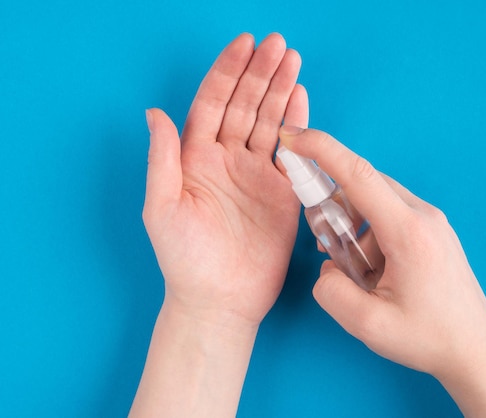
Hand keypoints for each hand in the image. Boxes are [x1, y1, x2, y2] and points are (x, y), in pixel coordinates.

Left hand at [143, 33, 307, 326]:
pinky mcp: (283, 193)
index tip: (243, 45)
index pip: (212, 104)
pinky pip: (292, 152)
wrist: (220, 299)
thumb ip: (162, 158)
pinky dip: (298, 125)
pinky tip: (301, 98)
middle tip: (277, 44)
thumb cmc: (184, 258)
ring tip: (292, 60)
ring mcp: (256, 174)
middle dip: (260, 73)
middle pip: (244, 105)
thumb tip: (156, 112)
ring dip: (280, 90)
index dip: (227, 73)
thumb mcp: (162, 207)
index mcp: (195, 158)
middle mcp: (227, 160)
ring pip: (269, 122)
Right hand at [278, 126, 485, 417]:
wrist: (476, 350)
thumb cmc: (429, 338)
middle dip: (335, 207)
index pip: (357, 174)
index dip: (320, 149)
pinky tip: (375, 271)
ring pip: (376, 200)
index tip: (292, 138)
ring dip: (354, 226)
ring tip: (359, 272)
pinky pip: (390, 214)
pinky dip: (370, 234)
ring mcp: (432, 221)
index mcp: (408, 231)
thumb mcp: (368, 325)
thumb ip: (331, 291)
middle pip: (364, 185)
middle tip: (327, 245)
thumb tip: (327, 268)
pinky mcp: (432, 230)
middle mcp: (423, 215)